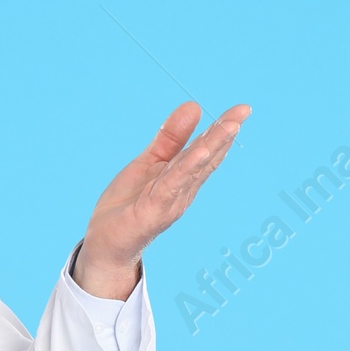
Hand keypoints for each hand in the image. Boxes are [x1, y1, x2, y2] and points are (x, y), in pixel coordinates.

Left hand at [72, 100, 250, 299]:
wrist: (105, 244)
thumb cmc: (128, 205)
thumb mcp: (149, 163)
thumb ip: (170, 138)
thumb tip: (193, 106)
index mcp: (182, 177)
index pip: (205, 149)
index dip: (222, 129)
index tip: (241, 110)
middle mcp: (182, 190)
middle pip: (205, 157)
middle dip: (224, 134)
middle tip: (244, 111)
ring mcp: (170, 201)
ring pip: (193, 169)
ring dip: (212, 147)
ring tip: (231, 126)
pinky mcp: (154, 211)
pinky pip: (172, 186)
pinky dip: (186, 169)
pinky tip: (199, 152)